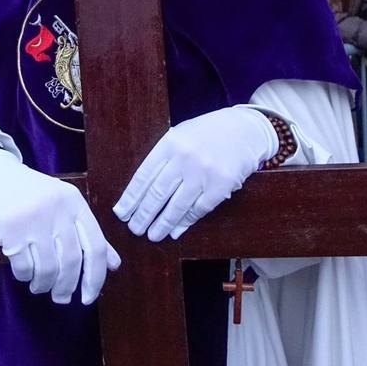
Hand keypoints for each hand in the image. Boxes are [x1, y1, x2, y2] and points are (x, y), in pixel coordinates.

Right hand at [0, 149, 119, 304]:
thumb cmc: (26, 193)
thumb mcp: (61, 205)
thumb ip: (87, 233)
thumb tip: (114, 264)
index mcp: (74, 202)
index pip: (96, 246)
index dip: (96, 277)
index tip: (89, 296)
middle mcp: (57, 209)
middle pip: (71, 262)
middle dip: (67, 287)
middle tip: (61, 298)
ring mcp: (33, 218)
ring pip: (47, 268)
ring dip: (44, 285)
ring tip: (39, 286)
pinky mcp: (10, 228)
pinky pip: (23, 266)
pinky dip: (24, 276)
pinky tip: (23, 273)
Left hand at [115, 106, 276, 241]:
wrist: (245, 130)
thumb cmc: (208, 133)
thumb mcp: (181, 136)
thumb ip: (163, 158)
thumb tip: (142, 189)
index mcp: (170, 143)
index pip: (144, 176)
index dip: (131, 197)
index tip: (121, 213)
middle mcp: (184, 159)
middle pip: (157, 193)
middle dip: (143, 215)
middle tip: (134, 229)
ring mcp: (203, 173)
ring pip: (176, 206)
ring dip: (161, 224)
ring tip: (152, 235)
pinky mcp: (220, 186)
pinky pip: (198, 209)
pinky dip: (185, 222)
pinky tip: (175, 230)